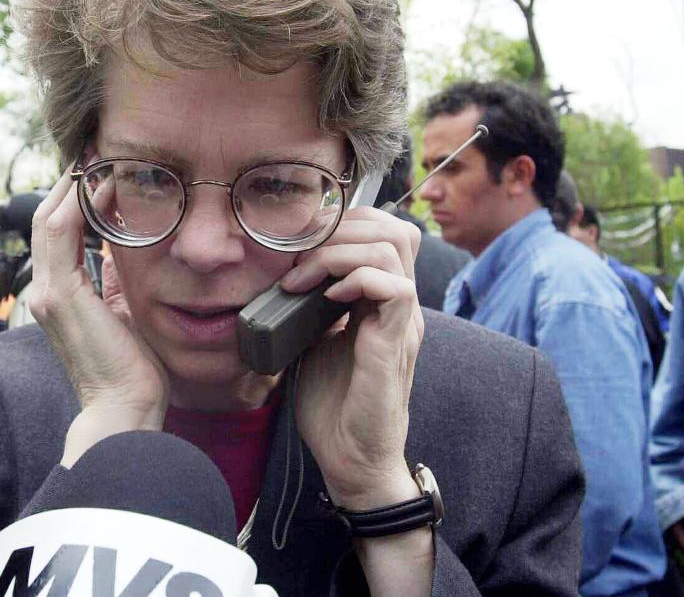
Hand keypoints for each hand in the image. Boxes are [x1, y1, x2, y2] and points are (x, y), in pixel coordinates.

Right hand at [27, 170, 167, 465]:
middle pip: (46, 219)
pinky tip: (103, 186)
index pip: (58, 234)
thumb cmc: (131, 371)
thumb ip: (114, 283)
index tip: (100, 173)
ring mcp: (48, 293)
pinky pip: (63, 234)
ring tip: (99, 160)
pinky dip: (80, 204)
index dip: (73, 199)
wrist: (123, 410)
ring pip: (49, 220)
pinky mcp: (61, 295)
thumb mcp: (123, 314)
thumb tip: (124, 255)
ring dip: (73, 186)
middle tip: (97, 154)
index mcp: (59, 296)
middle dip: (70, 184)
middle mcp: (45, 291)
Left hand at [282, 207, 425, 509]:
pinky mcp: (396, 342)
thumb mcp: (313, 341)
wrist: (351, 460)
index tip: (298, 246)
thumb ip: (311, 308)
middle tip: (298, 257)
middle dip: (339, 229)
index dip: (342, 224)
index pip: (382, 231)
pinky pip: (393, 287)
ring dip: (338, 253)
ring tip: (303, 280)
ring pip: (392, 246)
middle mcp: (398, 304)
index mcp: (381, 300)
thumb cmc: (332, 406)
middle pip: (393, 228)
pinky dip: (356, 279)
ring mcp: (401, 321)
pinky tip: (329, 298)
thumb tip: (282, 279)